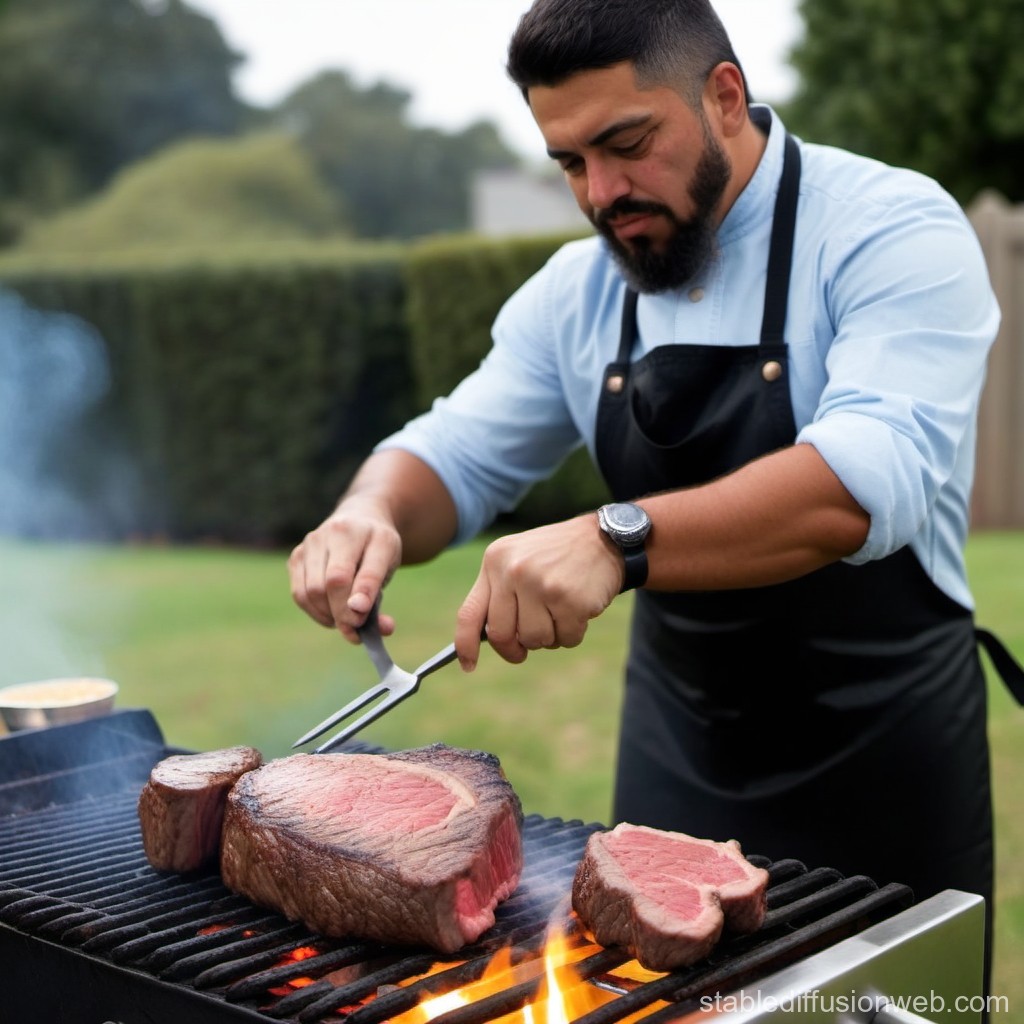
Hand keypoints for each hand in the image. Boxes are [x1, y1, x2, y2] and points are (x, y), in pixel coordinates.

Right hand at [288, 497, 401, 641]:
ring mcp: (313, 542)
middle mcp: (338, 532)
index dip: (361, 597)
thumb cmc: (376, 550)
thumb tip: (382, 629)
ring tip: (344, 619)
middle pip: (333, 582)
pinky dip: (315, 611)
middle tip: (355, 628)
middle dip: (343, 613)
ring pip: (312, 591)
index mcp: (372, 534)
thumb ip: (379, 595)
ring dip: (328, 615)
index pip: (365, 569)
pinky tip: (329, 613)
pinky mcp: (296, 555)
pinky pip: (299, 593)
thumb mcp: (389, 566)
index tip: (361, 619)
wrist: (359, 519)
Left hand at [454, 513, 622, 668]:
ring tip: (560, 613)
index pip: (470, 613)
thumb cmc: (556, 556)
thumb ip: (499, 593)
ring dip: (550, 637)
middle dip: (515, 648)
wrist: (603, 538)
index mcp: (496, 561)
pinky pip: (566, 640)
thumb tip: (489, 638)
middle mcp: (514, 571)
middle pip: (501, 635)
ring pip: (535, 640)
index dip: (465, 645)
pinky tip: (579, 610)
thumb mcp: (518, 559)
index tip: (468, 665)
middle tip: (528, 644)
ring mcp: (542, 585)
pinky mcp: (571, 600)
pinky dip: (573, 633)